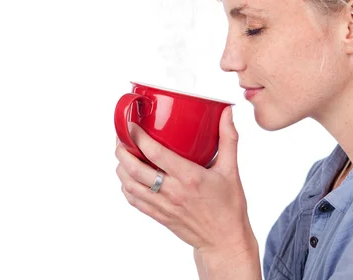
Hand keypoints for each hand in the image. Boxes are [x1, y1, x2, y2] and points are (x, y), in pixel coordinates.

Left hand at [115, 106, 255, 255]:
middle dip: (123, 150)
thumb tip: (227, 113)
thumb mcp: (231, 169)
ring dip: (121, 168)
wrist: (224, 240)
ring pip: (130, 185)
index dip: (139, 137)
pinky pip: (135, 200)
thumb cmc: (229, 206)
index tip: (131, 124)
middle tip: (121, 136)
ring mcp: (163, 206)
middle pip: (135, 169)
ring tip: (122, 153)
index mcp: (189, 177)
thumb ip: (228, 138)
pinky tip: (128, 176)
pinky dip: (126, 186)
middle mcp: (172, 192)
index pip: (156, 153)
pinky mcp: (159, 216)